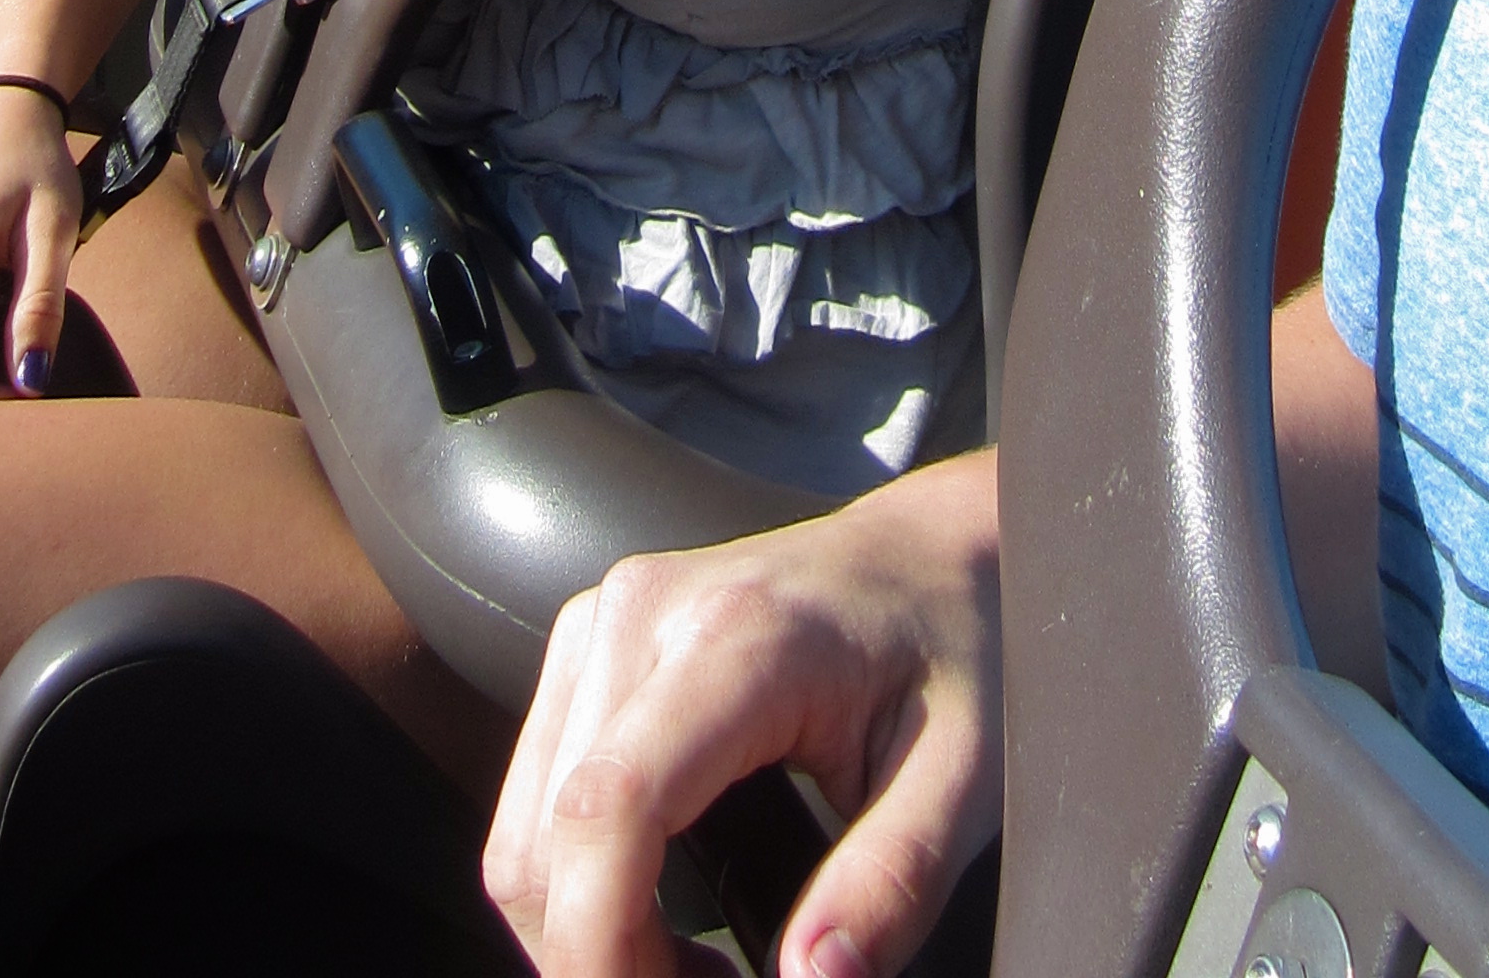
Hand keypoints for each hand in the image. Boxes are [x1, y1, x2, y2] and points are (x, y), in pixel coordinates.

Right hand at [485, 454, 1002, 977]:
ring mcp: (601, 624)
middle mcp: (642, 615)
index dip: (605, 944)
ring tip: (697, 970)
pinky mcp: (590, 650)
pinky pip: (539, 801)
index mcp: (737, 637)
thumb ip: (890, 886)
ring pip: (526, 833)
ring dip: (585, 930)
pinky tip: (663, 913)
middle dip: (603, 960)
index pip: (609, 808)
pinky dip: (578, 885)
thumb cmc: (956, 648)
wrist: (928, 553)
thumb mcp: (963, 776)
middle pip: (547, 839)